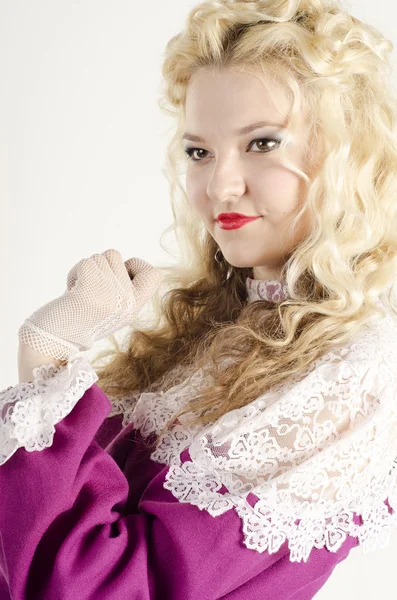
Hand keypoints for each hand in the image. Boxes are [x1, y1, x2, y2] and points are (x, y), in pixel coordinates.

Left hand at [18, 249, 162, 360]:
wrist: (56, 340)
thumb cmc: (81, 318)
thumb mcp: (113, 307)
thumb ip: (124, 288)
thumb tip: (123, 260)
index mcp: (135, 307)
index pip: (153, 274)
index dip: (135, 266)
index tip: (118, 279)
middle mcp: (127, 302)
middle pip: (116, 256)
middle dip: (98, 267)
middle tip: (90, 290)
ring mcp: (110, 296)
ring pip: (99, 257)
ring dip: (85, 270)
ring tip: (80, 292)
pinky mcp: (90, 291)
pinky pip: (85, 262)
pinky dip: (74, 273)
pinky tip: (72, 292)